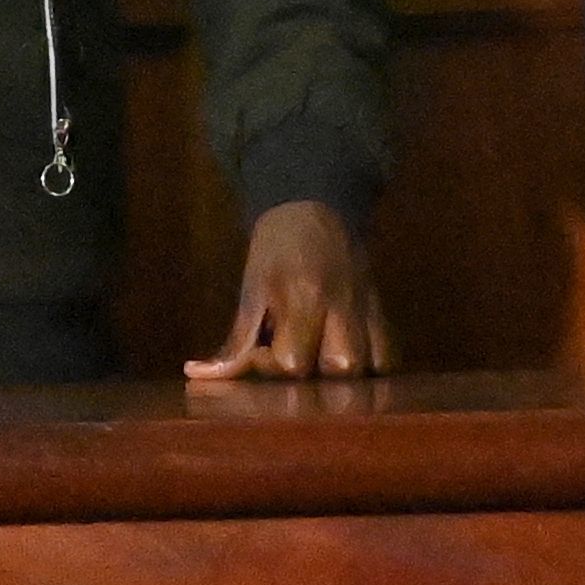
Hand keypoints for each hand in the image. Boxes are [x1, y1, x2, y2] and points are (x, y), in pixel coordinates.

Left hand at [185, 201, 391, 381]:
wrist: (316, 206)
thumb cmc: (276, 247)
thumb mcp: (252, 289)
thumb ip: (236, 340)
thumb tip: (197, 375)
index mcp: (304, 297)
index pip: (293, 361)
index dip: (271, 366)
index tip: (259, 348)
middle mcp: (342, 307)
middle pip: (338, 370)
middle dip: (310, 377)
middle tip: (289, 355)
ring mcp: (367, 310)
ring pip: (367, 369)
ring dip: (340, 379)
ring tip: (316, 362)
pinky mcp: (382, 312)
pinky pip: (387, 358)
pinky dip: (370, 370)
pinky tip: (346, 363)